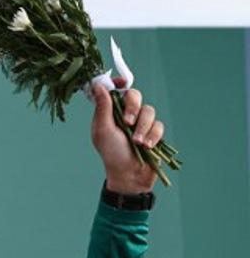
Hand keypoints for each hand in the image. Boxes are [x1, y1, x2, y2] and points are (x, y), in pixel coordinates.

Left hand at [90, 77, 163, 193]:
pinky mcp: (154, 132)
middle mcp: (127, 114)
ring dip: (143, 127)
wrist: (129, 174)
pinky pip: (159, 125)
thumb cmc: (111, 153)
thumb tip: (98, 86)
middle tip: (128, 122)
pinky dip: (153, 136)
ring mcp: (142, 123)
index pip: (116, 91)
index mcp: (111, 113)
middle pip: (135, 95)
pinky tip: (147, 146)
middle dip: (133, 107)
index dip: (119, 84)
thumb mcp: (103, 130)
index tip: (122, 82)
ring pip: (149, 111)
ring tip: (137, 142)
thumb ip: (102, 108)